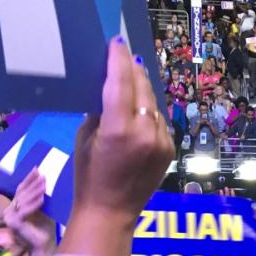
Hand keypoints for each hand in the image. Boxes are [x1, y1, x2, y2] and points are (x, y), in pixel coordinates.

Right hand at [5, 169, 55, 253]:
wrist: (44, 246)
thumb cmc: (45, 228)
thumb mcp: (42, 210)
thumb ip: (39, 197)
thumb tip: (44, 179)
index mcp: (14, 207)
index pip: (20, 189)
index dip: (28, 179)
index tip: (37, 169)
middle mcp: (9, 211)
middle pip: (21, 193)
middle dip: (33, 183)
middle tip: (43, 175)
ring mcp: (10, 218)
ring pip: (23, 201)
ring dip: (34, 191)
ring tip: (44, 184)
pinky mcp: (14, 224)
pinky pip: (25, 211)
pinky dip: (34, 204)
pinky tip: (42, 198)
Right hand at [72, 40, 174, 229]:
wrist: (111, 213)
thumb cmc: (88, 176)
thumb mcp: (85, 138)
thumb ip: (99, 112)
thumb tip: (109, 91)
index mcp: (119, 129)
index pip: (121, 83)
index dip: (119, 59)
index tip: (116, 42)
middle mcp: (145, 132)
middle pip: (141, 88)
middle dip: (133, 69)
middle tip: (124, 54)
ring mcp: (162, 142)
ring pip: (153, 104)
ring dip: (142, 89)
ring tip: (131, 76)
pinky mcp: (170, 150)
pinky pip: (159, 121)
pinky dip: (149, 111)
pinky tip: (140, 107)